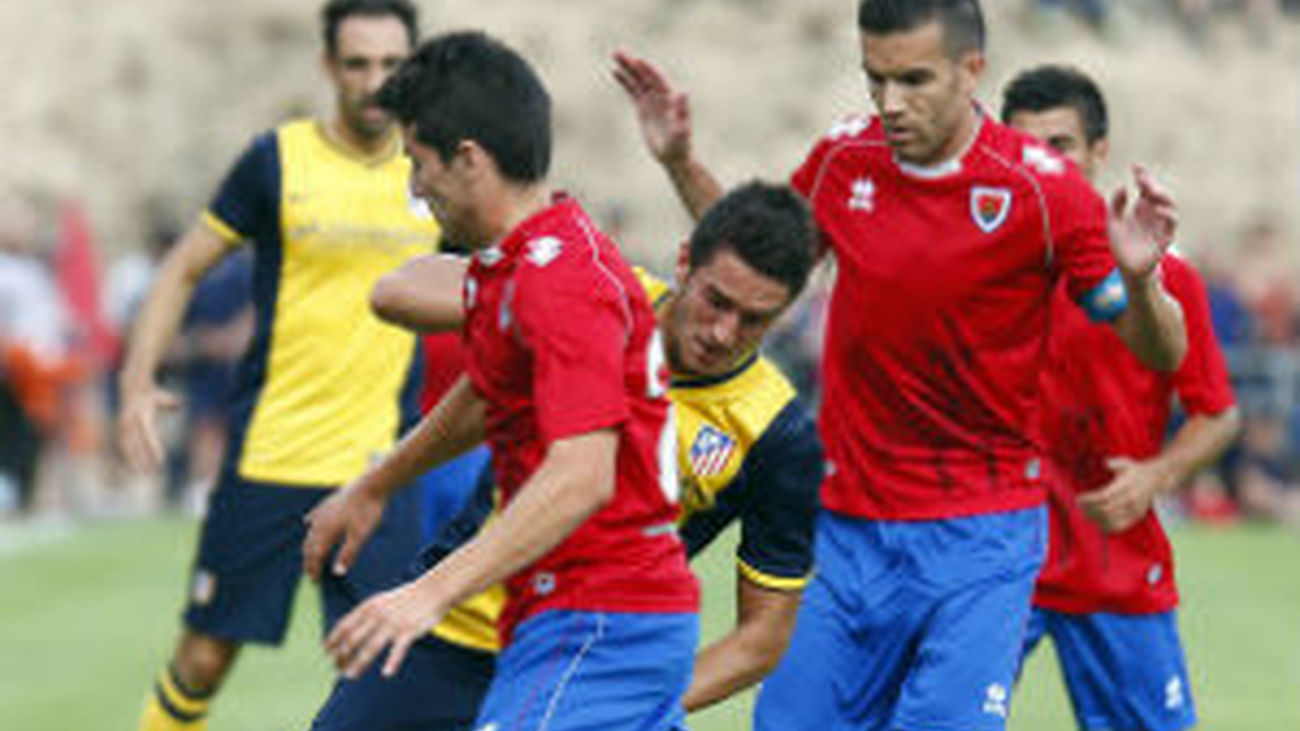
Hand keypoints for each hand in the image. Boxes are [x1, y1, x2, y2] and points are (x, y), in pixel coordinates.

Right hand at [116, 383, 180, 470]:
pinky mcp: (119, 429)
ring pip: (126, 448)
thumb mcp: (162, 397)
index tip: (160, 461)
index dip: (153, 449)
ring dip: (133, 462)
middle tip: (151, 473)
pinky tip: (131, 468)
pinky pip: (122, 446)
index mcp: (141, 415)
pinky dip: (126, 457)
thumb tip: (180, 404)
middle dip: (142, 460)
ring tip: (141, 474)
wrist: (131, 385)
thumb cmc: (151, 394)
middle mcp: (130, 422)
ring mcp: (122, 426)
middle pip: (136, 445)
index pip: (148, 436)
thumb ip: (171, 402)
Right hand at [302, 478, 386, 581]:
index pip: (315, 555)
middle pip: (309, 545)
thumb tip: (337, 573)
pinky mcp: (327, 502)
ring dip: (309, 546)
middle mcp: (320, 522)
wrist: (371, 484)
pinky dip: (310, 526)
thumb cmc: (367, 511)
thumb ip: (348, 554)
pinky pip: (314, 516)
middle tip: (310, 573)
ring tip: (310, 555)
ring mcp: (322, 511)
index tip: (314, 581)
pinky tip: (309, 524)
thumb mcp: (360, 536)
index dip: (313, 569)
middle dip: (309, 560)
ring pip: (310, 532)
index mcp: (326, 532)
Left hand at [324, 580, 447, 678]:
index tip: (326, 651)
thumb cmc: (406, 598)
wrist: (433, 590)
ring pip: (371, 647)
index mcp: (369, 606)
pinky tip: (386, 674)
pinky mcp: (409, 631)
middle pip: (354, 639)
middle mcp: (378, 615)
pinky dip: (392, 662)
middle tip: (336, 668)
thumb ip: (365, 614)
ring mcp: (393, 623)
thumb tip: (347, 629)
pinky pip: (398, 650)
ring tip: (350, 675)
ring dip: (358, 663)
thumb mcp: (381, 600)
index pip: (345, 625)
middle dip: (342, 655)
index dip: (333, 639)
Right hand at [612, 50, 692, 165]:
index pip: (657, 80)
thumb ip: (683, 111)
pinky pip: (633, 91)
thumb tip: (684, 91)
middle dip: (633, 63)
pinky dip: (625, 81)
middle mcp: (661, 96)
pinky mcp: (643, 108)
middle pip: (645, 76)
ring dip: (627, 67)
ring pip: (638, 80)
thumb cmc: (680, 145)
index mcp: (670, 99)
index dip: (647, 70)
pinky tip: (616, 71)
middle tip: (618, 51)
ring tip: (615, 55)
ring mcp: (652, 101)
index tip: (637, 60)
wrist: (674, 157)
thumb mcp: (681, 130)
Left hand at [1077, 456, 1176, 532]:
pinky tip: (1096, 522)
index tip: (1078, 498)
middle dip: (1089, 509)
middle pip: (1105, 510)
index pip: (1104, 496)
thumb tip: (1105, 462)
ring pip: (1110, 520)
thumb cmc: (1135, 470)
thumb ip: (1116, 462)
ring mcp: (1134, 511)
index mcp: (1127, 486)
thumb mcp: (1126, 463)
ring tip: (1085, 513)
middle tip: (1079, 506)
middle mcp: (1131, 500)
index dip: (1089, 499)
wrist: (1156, 479)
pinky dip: (1105, 527)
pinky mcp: (1136, 518)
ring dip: (1094, 519)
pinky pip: (1119, 527)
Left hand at [1108, 165, 1176, 280]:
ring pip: (1169, 204)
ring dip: (1162, 196)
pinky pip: (1171, 223)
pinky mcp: (1166, 236)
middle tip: (1141, 179)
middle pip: (1157, 193)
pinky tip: (1155, 208)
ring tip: (1150, 190)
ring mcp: (1161, 224)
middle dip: (1151, 183)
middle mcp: (1153, 213)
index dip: (1142, 176)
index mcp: (1141, 207)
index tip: (1135, 166)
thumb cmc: (1122, 245)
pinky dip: (1166, 214)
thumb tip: (1122, 186)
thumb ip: (1115, 205)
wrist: (1127, 268)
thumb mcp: (1113, 222)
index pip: (1145, 187)